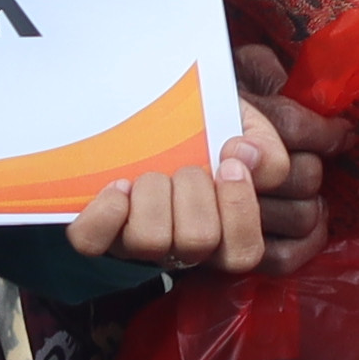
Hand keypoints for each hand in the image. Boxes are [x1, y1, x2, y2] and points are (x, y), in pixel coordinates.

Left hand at [72, 43, 336, 274]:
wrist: (155, 105)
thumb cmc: (204, 124)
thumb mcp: (244, 126)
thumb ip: (265, 148)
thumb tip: (248, 156)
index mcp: (224, 230)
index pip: (242, 254)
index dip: (239, 210)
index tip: (232, 162)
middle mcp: (182, 246)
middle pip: (197, 244)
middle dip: (194, 192)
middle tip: (188, 166)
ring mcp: (137, 243)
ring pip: (149, 241)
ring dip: (153, 195)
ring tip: (152, 172)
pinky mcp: (98, 234)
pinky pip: (93, 242)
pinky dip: (107, 212)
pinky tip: (119, 186)